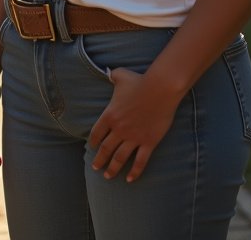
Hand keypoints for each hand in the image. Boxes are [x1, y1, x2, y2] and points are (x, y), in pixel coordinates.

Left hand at [88, 67, 180, 182]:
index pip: (97, 132)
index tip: (91, 148)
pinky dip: (134, 172)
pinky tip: (129, 179)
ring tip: (107, 176)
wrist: (160, 89)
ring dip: (113, 168)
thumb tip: (107, 72)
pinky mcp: (148, 142)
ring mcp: (134, 137)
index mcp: (110, 114)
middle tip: (95, 168)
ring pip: (120, 157)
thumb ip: (112, 75)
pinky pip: (140, 161)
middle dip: (99, 160)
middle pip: (106, 148)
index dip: (93, 142)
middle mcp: (119, 129)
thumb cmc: (139, 81)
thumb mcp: (120, 75)